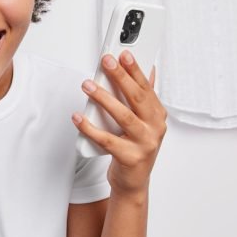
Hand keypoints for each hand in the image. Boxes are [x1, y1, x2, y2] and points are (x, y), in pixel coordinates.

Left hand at [72, 50, 167, 197]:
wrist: (133, 183)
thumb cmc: (135, 148)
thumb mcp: (144, 121)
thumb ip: (144, 97)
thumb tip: (149, 71)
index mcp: (157, 116)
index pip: (146, 88)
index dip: (135, 70)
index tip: (124, 54)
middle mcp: (154, 128)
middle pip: (136, 98)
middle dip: (121, 77)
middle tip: (106, 62)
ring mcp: (144, 144)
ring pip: (123, 117)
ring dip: (104, 98)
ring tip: (88, 85)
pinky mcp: (130, 158)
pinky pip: (107, 140)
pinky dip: (90, 128)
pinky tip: (78, 117)